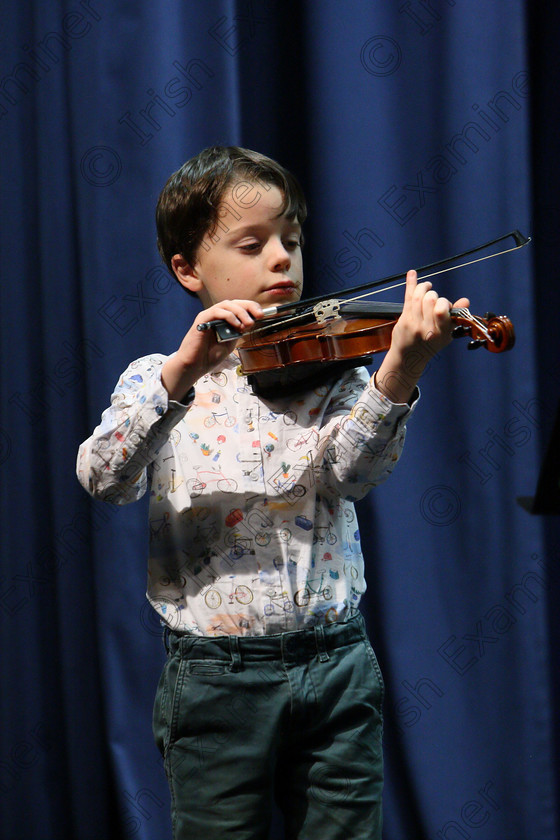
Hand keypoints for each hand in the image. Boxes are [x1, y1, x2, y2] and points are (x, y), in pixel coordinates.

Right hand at [162, 299, 263, 400]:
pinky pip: (216, 312)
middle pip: (234, 302)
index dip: (250, 307)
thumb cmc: (209, 356)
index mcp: (223, 320)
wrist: (195, 366)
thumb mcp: (230, 342)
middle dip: (248, 306)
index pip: (238, 307)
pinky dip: (228, 316)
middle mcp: (216, 315)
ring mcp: (208, 316)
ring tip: (247, 323)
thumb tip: (250, 322)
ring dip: (240, 312)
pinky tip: (236, 325)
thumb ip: (238, 332)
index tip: (261, 314)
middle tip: (258, 315)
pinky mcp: (201, 320)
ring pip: (226, 305)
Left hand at [375, 270, 469, 402]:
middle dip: (433, 295)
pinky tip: (412, 274)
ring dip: (424, 288)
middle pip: (429, 300)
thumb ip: (455, 317)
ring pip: (418, 296)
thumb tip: (465, 301)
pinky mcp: (403, 320)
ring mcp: (413, 324)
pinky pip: (408, 297)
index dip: (443, 303)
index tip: (443, 305)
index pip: (441, 310)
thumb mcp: (447, 334)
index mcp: (440, 333)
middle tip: (433, 299)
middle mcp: (426, 329)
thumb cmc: (430, 344)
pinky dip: (411, 283)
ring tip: (427, 288)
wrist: (409, 357)